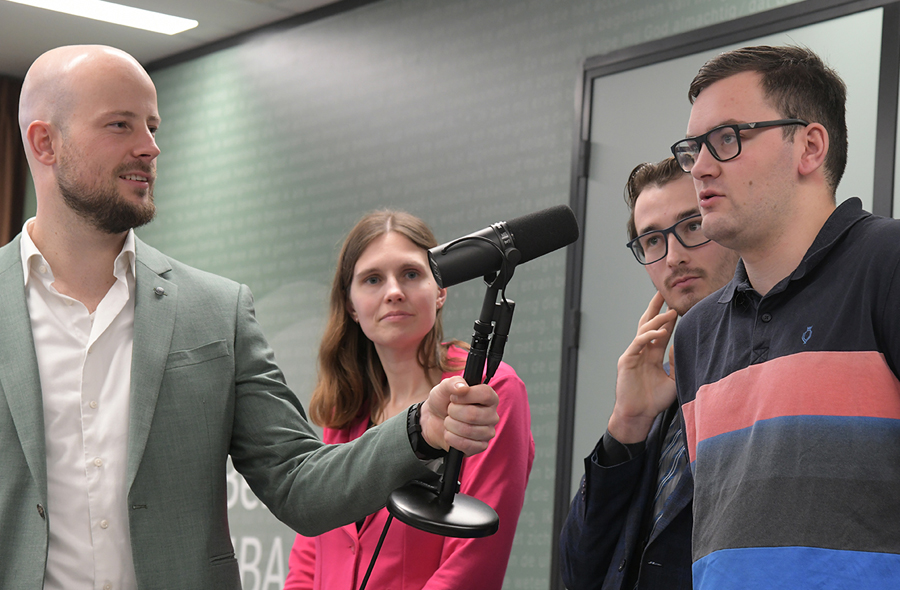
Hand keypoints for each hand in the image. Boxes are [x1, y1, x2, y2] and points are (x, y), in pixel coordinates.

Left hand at [419, 377, 499, 455]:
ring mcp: (488, 432)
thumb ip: (453, 382)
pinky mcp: (480, 447)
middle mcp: (492, 415)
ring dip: (451, 425)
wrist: (433, 420)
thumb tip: (463, 387)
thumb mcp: (444, 387)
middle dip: (453, 412)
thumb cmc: (443, 401)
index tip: (454, 397)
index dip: (466, 396)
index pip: (485, 394)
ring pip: (468, 430)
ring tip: (449, 422)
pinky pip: (466, 445)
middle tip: (449, 411)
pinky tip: (450, 434)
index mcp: (489, 397)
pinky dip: (452, 438)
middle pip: (473, 414)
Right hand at [607, 291, 677, 443]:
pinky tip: (659, 332)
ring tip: (669, 312)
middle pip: (648, 324)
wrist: (639, 415)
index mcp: (652, 356)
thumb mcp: (673, 381)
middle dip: (655, 309)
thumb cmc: (654, 401)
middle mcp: (642, 352)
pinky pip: (637, 344)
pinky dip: (648, 337)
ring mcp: (633, 355)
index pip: (660, 332)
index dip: (667, 319)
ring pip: (643, 331)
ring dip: (656, 320)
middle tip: (663, 294)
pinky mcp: (626, 360)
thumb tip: (680, 346)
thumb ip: (676, 363)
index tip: (676, 306)